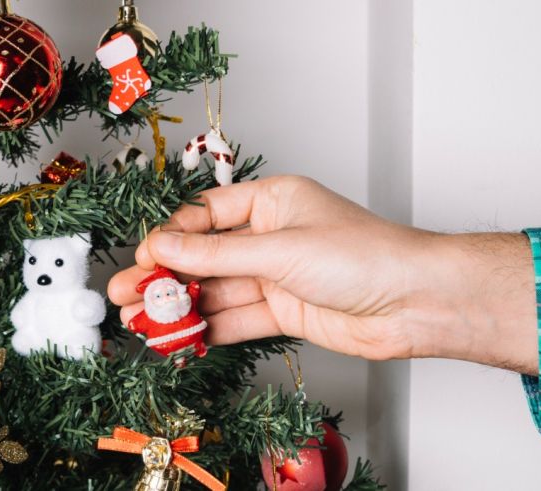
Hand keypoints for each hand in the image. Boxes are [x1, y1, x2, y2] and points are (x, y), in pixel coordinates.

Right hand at [108, 176, 537, 373]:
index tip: (145, 256)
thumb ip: (218, 255)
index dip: (172, 236)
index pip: (207, 215)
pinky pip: (236, 319)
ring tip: (141, 319)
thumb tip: (165, 247)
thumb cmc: (365, 255)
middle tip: (127, 292)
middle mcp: (271, 237)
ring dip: (181, 306)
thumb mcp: (280, 250)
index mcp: (272, 202)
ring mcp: (277, 276)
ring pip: (217, 290)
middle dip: (166, 275)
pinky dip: (208, 329)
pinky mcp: (284, 311)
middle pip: (206, 256)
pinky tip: (179, 337)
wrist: (413, 302)